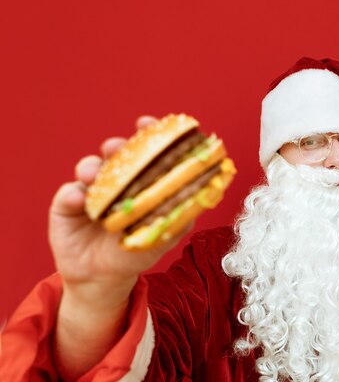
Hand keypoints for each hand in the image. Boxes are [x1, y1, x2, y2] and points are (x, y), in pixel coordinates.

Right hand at [49, 115, 192, 304]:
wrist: (106, 278)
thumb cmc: (137, 250)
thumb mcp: (165, 233)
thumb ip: (184, 212)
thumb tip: (208, 192)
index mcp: (139, 180)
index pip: (143, 150)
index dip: (147, 134)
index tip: (151, 123)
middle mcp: (115, 179)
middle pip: (115, 153)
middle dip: (118, 145)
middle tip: (119, 147)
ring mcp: (90, 189)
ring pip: (89, 167)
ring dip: (92, 166)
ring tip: (95, 174)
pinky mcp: (66, 205)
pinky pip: (67, 194)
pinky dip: (73, 195)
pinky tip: (80, 200)